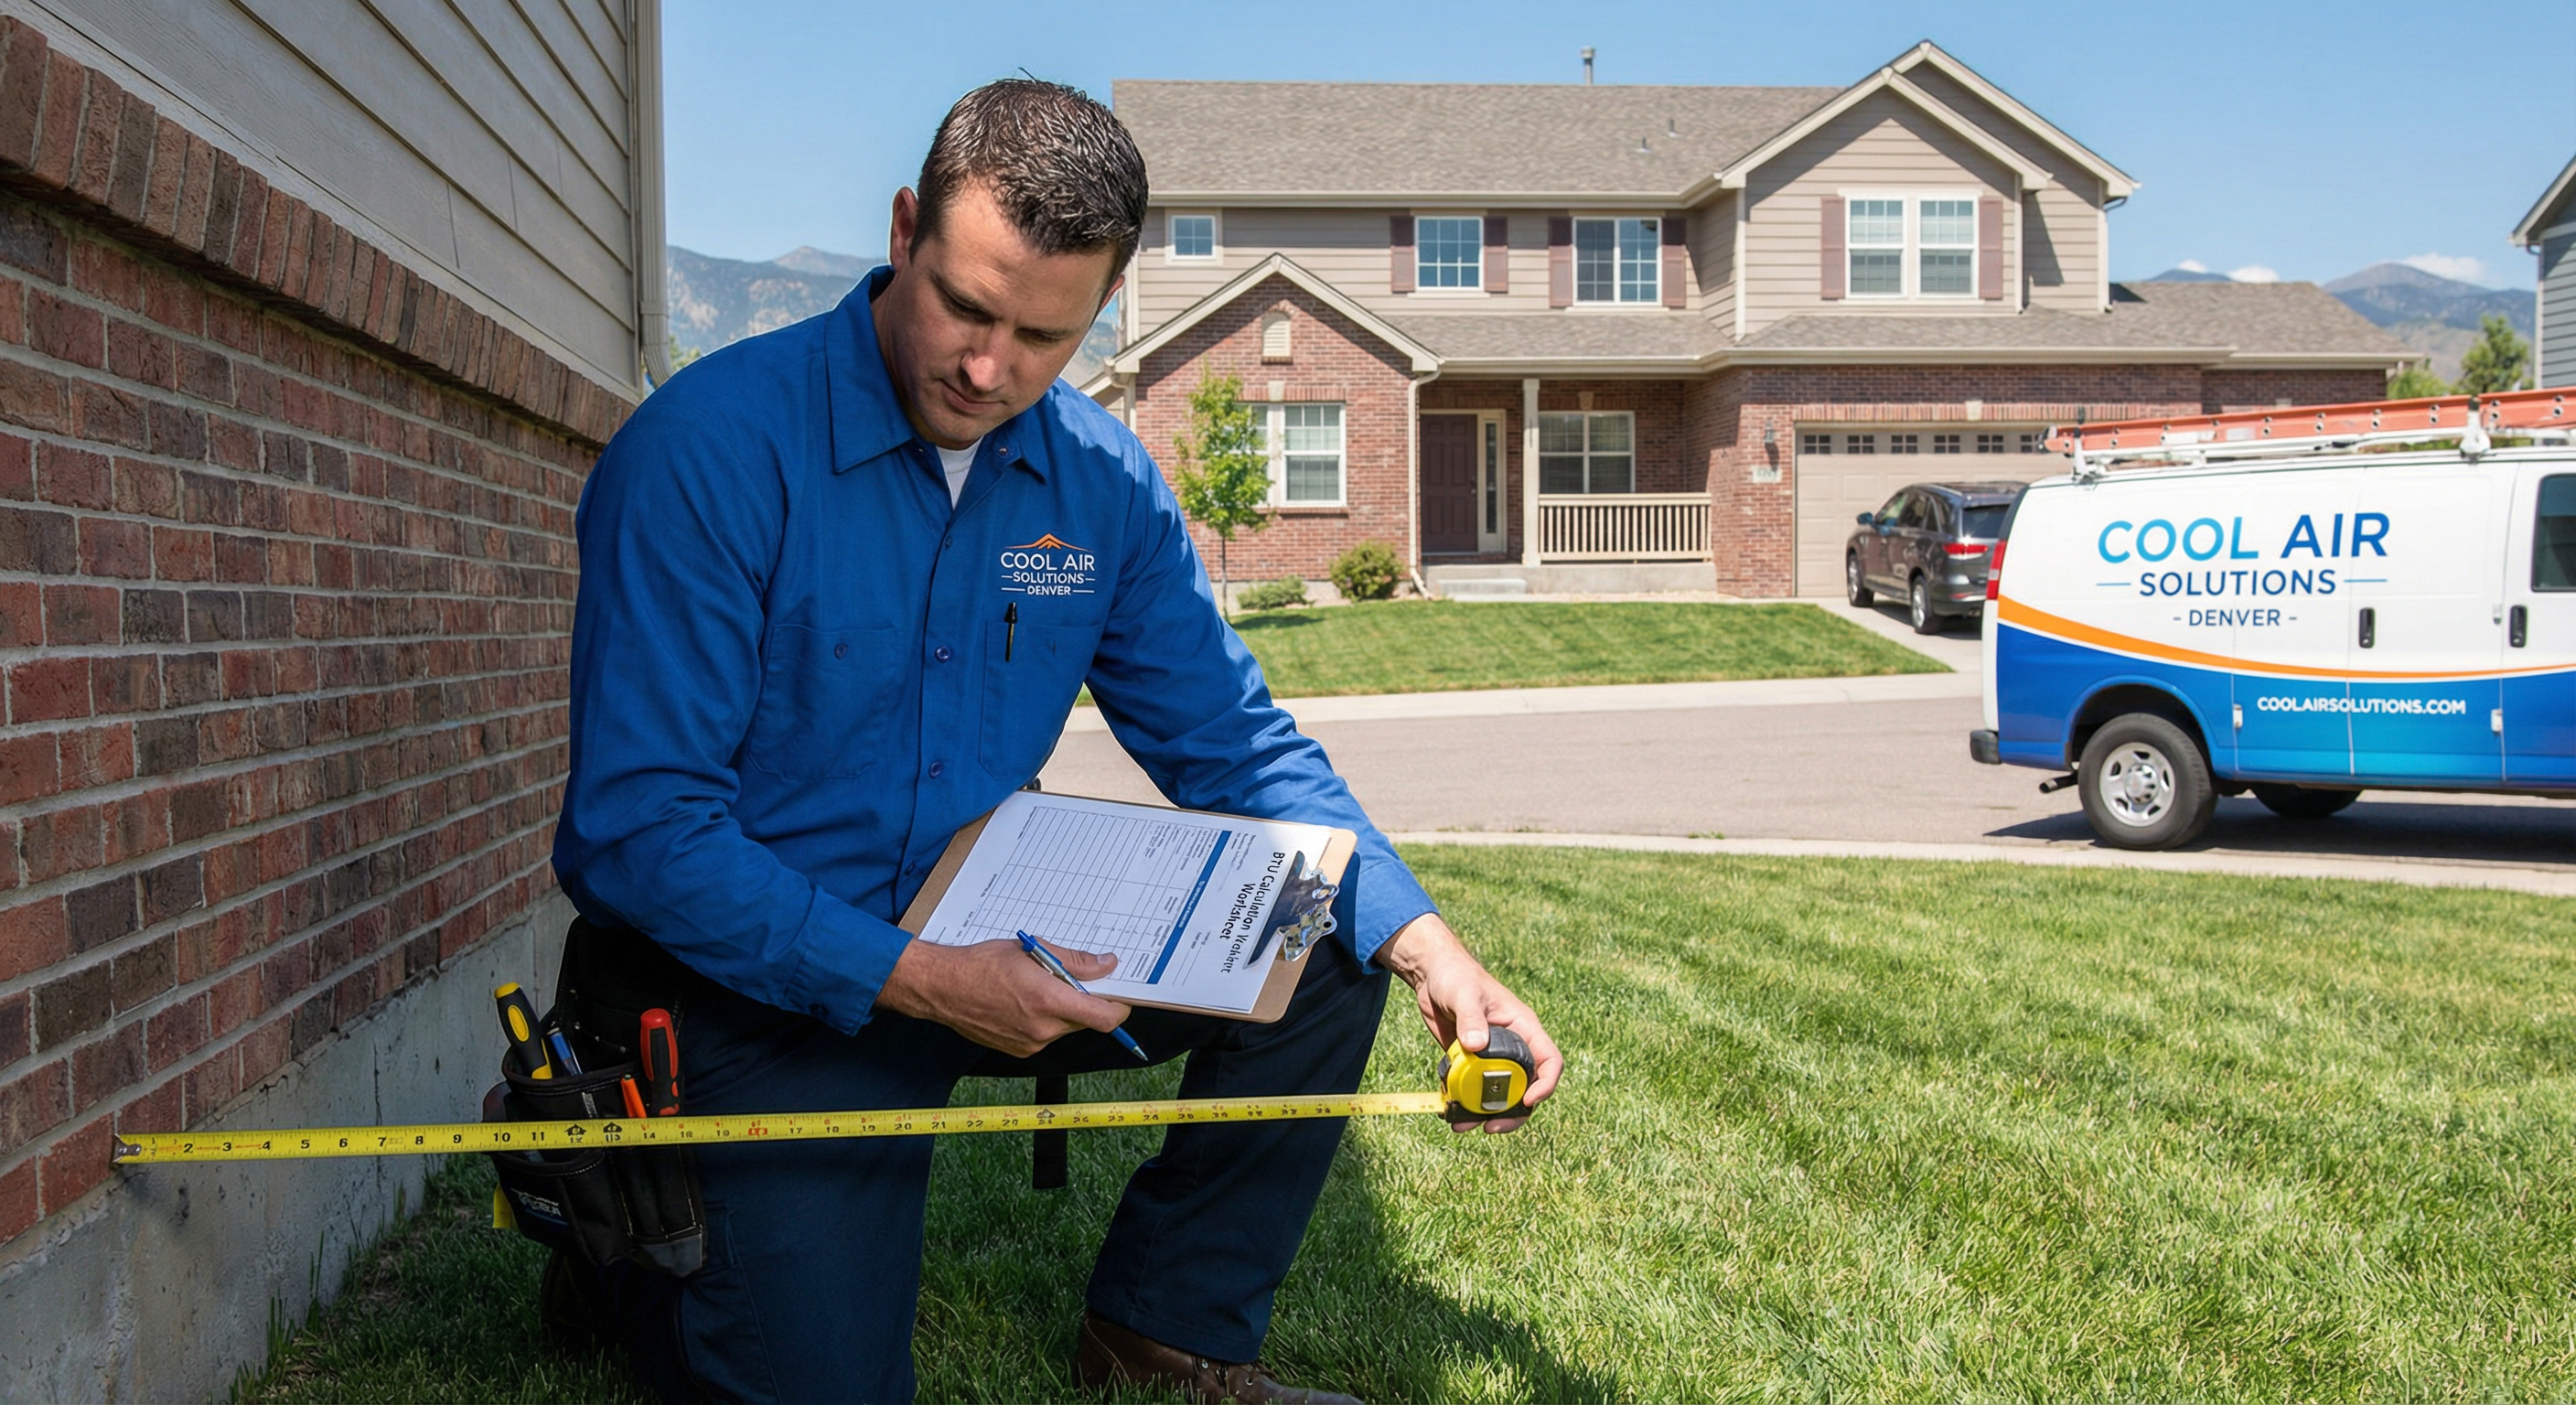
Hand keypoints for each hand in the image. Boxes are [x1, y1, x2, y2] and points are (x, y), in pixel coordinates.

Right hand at [876, 937, 1133, 1056]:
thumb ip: (1075, 962)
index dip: (1119, 1008)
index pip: (1104, 1018)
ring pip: (1064, 1028)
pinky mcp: (1018, 1051)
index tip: (1120, 996)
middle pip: (1085, 1021)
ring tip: (1036, 988)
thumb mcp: (1033, 951)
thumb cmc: (983, 963)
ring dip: (1062, 1011)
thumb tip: (1107, 965)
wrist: (942, 987)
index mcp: (1050, 1001)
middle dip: (1085, 1003)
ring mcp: (1030, 1044)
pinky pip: (1044, 1036)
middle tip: (1070, 981)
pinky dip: (1042, 1021)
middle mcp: (1043, 1029)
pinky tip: (1021, 1003)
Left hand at [1375, 913, 1560, 1134]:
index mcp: (1524, 1029)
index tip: (1529, 1101)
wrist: (1431, 976)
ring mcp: (1491, 1058)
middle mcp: (1513, 1047)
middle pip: (1526, 1088)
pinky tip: (1449, 1111)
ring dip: (1484, 1115)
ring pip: (1499, 1095)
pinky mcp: (1470, 1064)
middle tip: (1492, 1128)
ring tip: (1462, 1126)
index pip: (1550, 1061)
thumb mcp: (1464, 995)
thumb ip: (1471, 1018)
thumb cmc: (1456, 976)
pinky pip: (1474, 1091)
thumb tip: (1477, 1046)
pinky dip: (1464, 1105)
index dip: (1546, 1085)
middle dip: (1513, 1113)